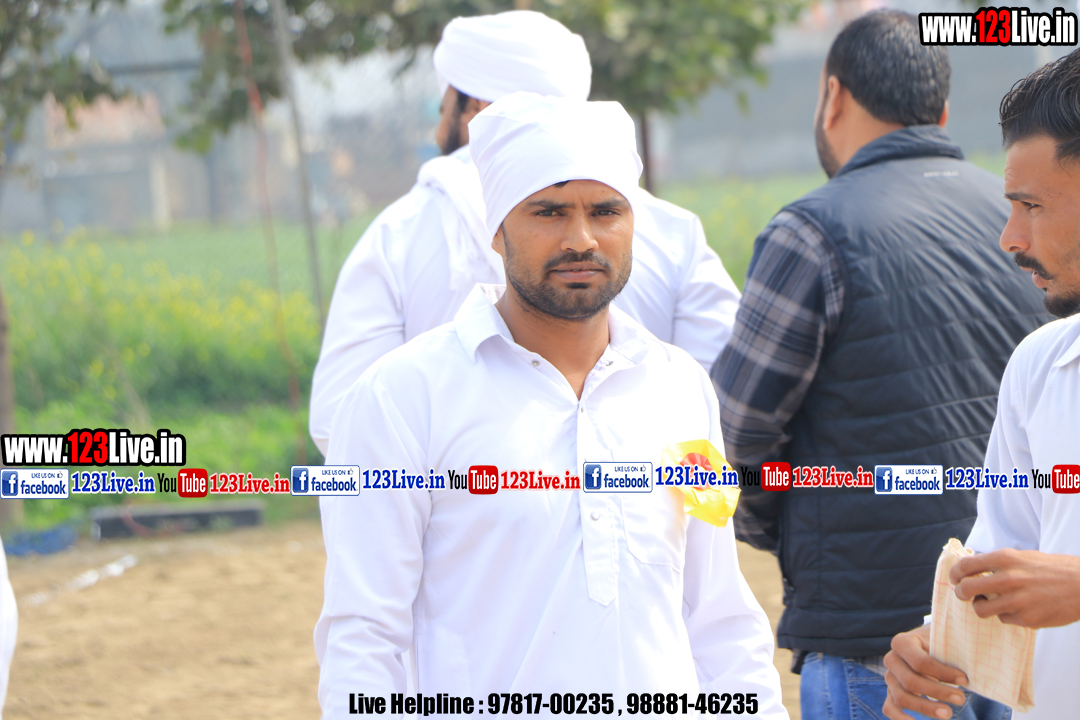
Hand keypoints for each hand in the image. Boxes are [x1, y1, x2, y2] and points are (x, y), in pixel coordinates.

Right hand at [883, 624, 967, 719]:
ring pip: (902, 697)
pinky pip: (890, 708)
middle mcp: (891, 660)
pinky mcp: (891, 693)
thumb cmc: (938, 644)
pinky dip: (900, 718)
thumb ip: (948, 653)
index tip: (964, 680)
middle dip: (937, 692)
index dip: (942, 673)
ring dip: (926, 708)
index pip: (919, 662)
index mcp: (901, 642)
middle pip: (910, 681)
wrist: (925, 646)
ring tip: (948, 713)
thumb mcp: (941, 641)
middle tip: (961, 699)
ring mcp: (890, 678)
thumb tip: (967, 675)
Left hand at [950, 548, 1079, 627]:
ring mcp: (1017, 601)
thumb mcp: (1024, 556)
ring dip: (981, 606)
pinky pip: (1004, 619)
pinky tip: (1017, 609)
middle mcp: (1008, 579)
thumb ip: (999, 563)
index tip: (955, 578)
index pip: (966, 565)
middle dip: (961, 593)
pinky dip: (1006, 615)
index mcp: (1005, 558)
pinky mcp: (1027, 619)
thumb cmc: (1053, 569)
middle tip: (964, 594)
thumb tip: (973, 569)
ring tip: (988, 603)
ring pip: (981, 609)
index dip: (955, 573)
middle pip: (966, 589)